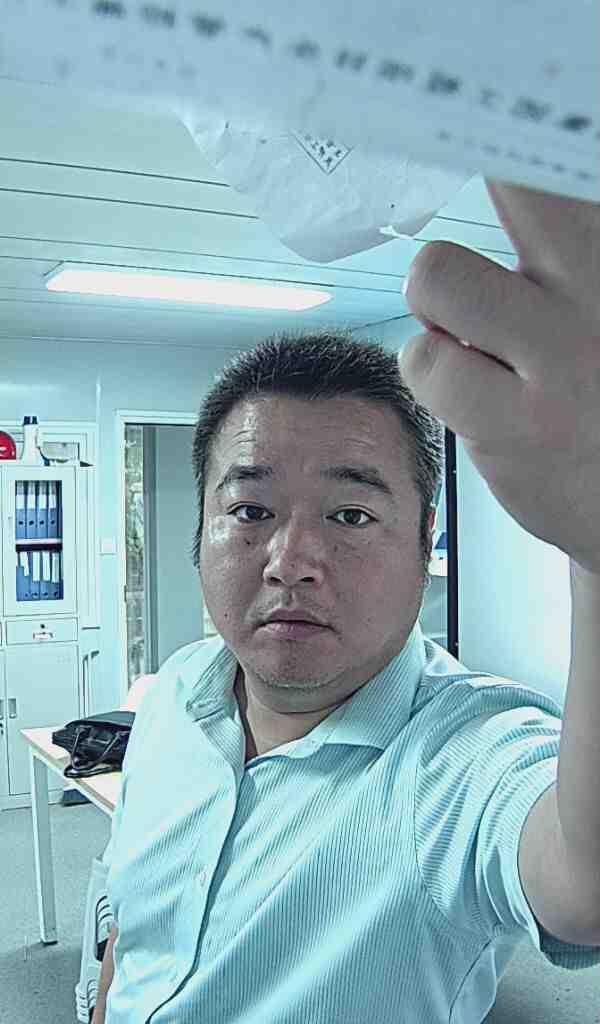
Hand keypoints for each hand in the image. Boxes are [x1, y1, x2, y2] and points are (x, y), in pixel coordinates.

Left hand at [399, 179, 599, 574]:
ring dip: (439, 309)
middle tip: (474, 269)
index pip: (559, 174)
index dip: (516, 150)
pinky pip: (426, 362)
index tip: (488, 130)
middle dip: (488, 204)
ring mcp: (562, 365)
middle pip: (513, 190)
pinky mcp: (515, 428)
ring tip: (474, 342)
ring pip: (437, 276)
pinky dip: (433, 371)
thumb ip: (576, 250)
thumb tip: (511, 182)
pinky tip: (473, 393)